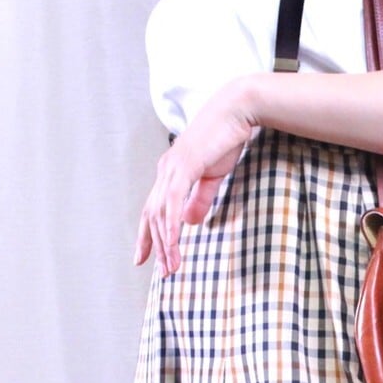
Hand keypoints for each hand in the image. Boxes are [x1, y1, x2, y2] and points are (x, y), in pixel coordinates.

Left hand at [134, 81, 255, 276]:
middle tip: (162, 270)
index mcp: (170, 172)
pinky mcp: (184, 167)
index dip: (148, 234)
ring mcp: (172, 168)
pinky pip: (172, 202)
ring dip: (165, 242)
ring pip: (160, 213)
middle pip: (151, 215)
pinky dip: (171, 225)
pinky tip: (173, 242)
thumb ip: (200, 199)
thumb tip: (190, 222)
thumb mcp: (213, 176)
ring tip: (171, 265)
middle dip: (155, 245)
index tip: (146, 257)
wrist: (236, 111)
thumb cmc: (226, 138)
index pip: (152, 208)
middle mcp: (165, 170)